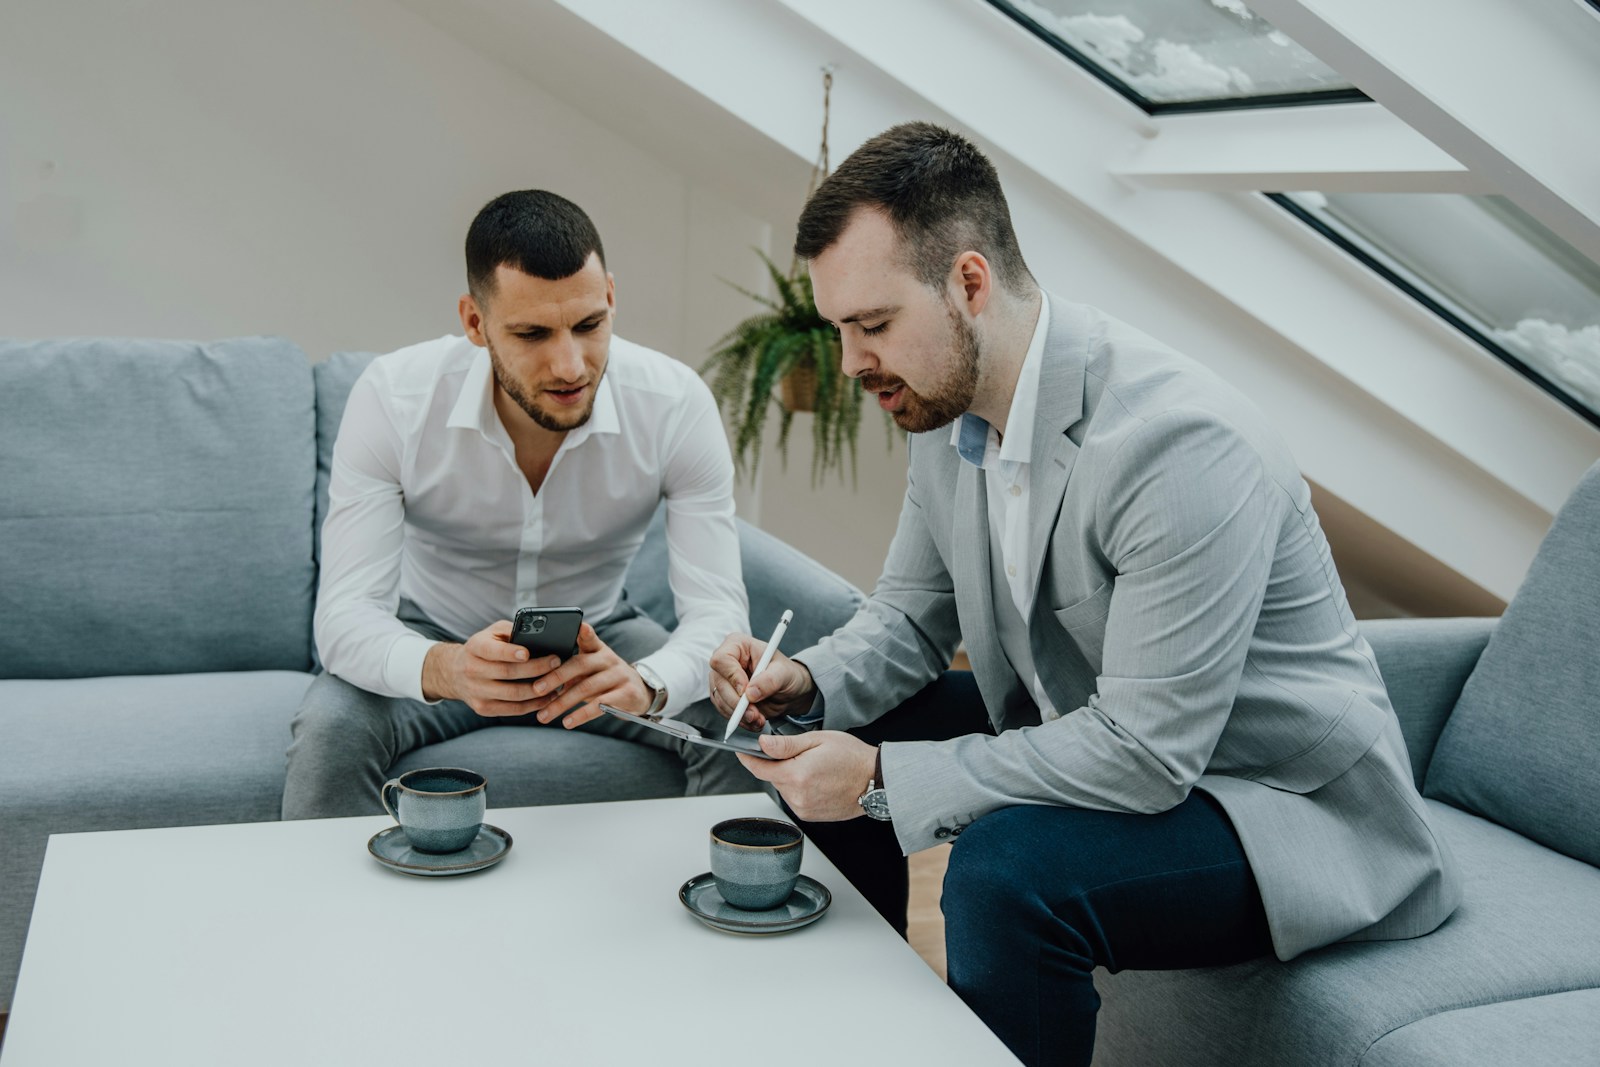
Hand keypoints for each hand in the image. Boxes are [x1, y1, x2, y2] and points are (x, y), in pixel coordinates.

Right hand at [421, 620, 563, 716]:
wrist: (455, 672)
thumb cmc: (484, 647)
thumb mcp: (492, 633)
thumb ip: (512, 631)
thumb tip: (540, 636)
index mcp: (475, 648)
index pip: (492, 651)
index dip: (510, 653)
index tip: (527, 653)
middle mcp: (472, 670)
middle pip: (507, 673)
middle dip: (536, 668)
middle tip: (556, 662)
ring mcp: (477, 692)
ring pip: (513, 694)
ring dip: (539, 690)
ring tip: (557, 682)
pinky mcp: (483, 709)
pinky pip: (513, 710)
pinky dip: (533, 705)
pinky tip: (547, 698)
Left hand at [522, 622, 653, 728]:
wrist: (638, 692)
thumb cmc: (604, 679)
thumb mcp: (591, 668)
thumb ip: (570, 667)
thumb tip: (537, 678)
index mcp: (597, 649)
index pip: (589, 638)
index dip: (584, 632)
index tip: (579, 626)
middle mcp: (609, 659)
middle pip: (580, 665)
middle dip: (556, 677)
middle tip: (535, 689)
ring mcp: (619, 676)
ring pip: (586, 688)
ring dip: (562, 703)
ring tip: (544, 715)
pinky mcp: (626, 694)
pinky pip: (600, 705)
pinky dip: (581, 714)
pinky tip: (567, 722)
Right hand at [708, 632, 815, 731]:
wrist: (788, 691)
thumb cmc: (787, 674)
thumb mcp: (784, 674)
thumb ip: (769, 680)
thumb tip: (750, 693)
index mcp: (737, 645)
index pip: (722, 659)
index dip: (732, 677)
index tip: (745, 691)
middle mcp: (726, 661)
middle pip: (719, 683)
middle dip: (736, 703)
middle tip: (754, 713)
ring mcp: (723, 679)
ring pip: (720, 699)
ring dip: (739, 714)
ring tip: (758, 718)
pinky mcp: (724, 696)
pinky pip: (724, 710)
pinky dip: (739, 719)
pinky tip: (754, 720)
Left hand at [736, 732, 876, 821]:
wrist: (875, 781)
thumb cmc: (852, 757)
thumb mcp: (818, 740)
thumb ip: (786, 744)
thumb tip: (761, 744)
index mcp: (796, 775)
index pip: (759, 768)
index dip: (747, 757)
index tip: (741, 751)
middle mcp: (797, 797)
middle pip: (772, 778)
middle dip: (778, 764)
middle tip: (800, 753)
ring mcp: (803, 809)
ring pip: (784, 788)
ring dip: (790, 777)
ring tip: (814, 768)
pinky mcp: (810, 816)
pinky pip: (795, 798)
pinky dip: (800, 788)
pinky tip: (818, 780)